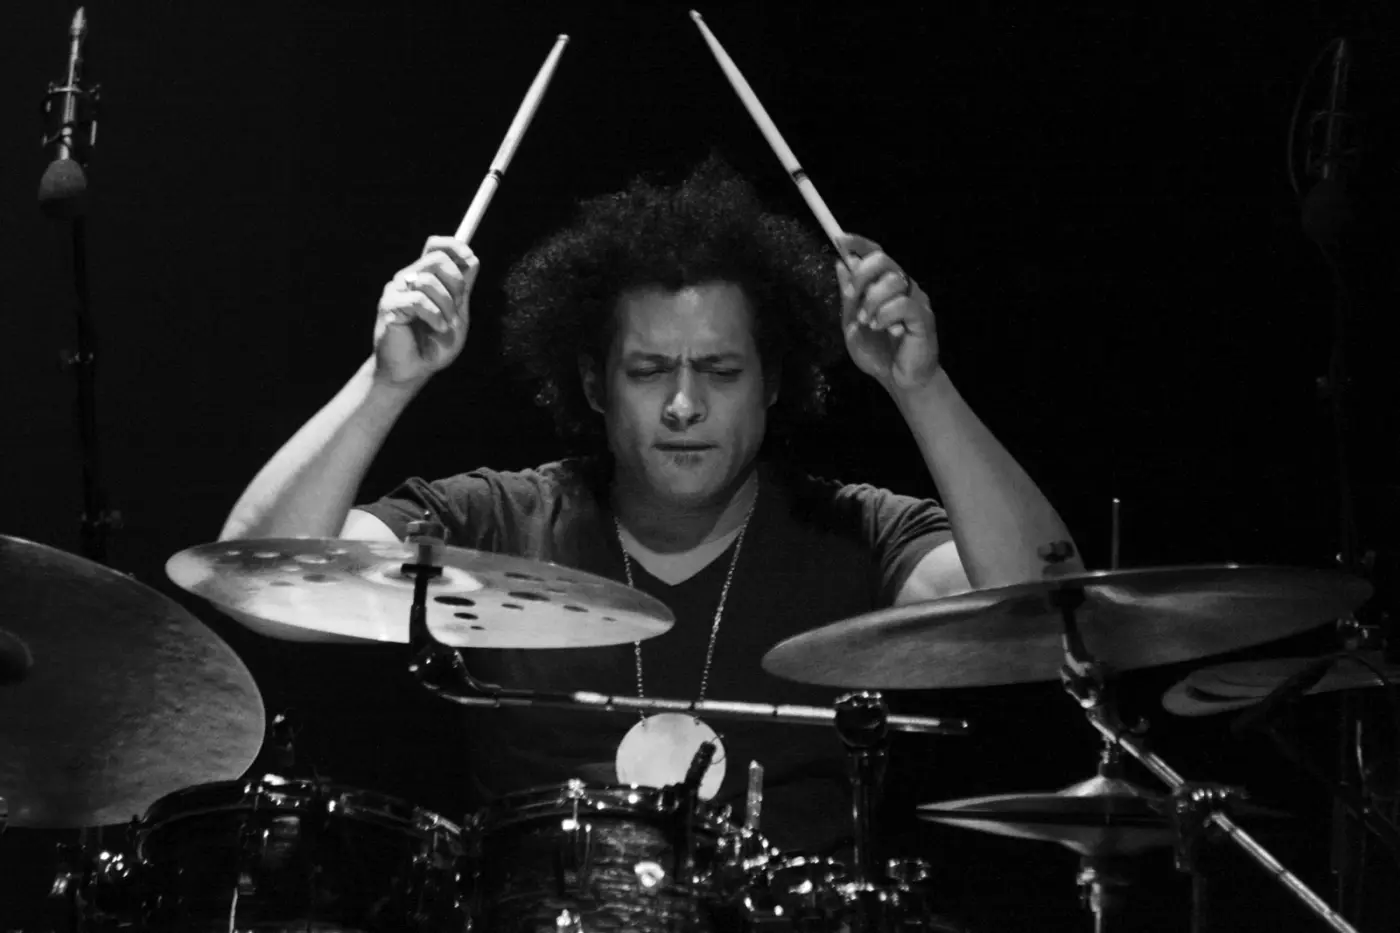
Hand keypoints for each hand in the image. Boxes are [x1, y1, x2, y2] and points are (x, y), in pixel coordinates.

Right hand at [373, 236, 478, 386]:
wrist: (414, 371)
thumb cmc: (434, 345)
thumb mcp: (458, 313)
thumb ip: (463, 288)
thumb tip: (472, 258)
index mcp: (425, 277)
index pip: (436, 245)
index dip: (455, 246)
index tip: (469, 258)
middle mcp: (409, 278)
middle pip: (437, 258)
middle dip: (456, 283)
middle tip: (459, 306)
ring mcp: (397, 290)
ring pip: (428, 280)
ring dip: (447, 306)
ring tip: (446, 325)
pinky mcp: (389, 306)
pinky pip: (418, 300)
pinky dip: (435, 315)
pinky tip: (438, 327)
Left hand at [835, 233, 939, 393]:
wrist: (897, 380)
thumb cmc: (878, 352)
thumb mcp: (852, 322)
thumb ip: (848, 296)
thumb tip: (840, 264)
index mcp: (886, 285)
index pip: (876, 254)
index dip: (859, 244)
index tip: (839, 239)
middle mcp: (903, 287)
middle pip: (884, 261)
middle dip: (862, 275)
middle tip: (852, 296)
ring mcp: (915, 301)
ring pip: (893, 281)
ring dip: (872, 301)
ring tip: (867, 322)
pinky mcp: (923, 317)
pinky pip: (904, 304)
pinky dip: (885, 314)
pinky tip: (880, 328)